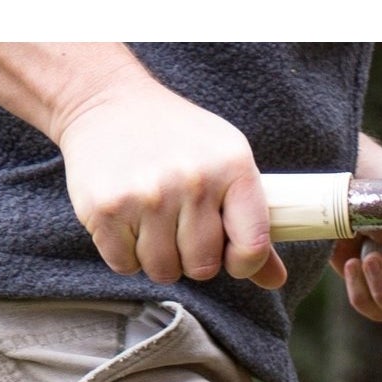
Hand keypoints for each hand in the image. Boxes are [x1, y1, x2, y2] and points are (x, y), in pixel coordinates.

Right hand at [51, 67, 285, 290]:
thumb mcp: (224, 165)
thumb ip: (250, 224)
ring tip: (150, 218)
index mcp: (233, 166)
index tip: (227, 252)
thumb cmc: (175, 139)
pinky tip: (125, 216)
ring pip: (163, 271)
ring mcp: (148, 195)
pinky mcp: (107, 208)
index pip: (252, 248)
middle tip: (177, 224)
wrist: (107, 101)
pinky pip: (125, 265)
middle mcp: (193, 179)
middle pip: (202, 267)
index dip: (242, 262)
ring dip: (156, 255)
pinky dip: (124, 251)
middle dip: (190, 257)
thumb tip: (275, 280)